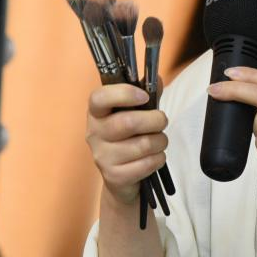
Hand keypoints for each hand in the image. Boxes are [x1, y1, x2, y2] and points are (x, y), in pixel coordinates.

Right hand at [86, 83, 168, 205]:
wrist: (121, 176)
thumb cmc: (129, 137)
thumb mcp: (135, 113)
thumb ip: (146, 95)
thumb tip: (156, 79)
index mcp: (96, 113)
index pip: (99, 98)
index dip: (124, 94)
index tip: (144, 96)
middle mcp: (94, 133)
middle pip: (129, 122)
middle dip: (155, 120)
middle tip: (161, 121)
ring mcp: (102, 157)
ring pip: (143, 144)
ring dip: (161, 141)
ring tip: (158, 141)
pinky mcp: (114, 176)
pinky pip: (147, 164)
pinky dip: (159, 159)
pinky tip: (154, 157)